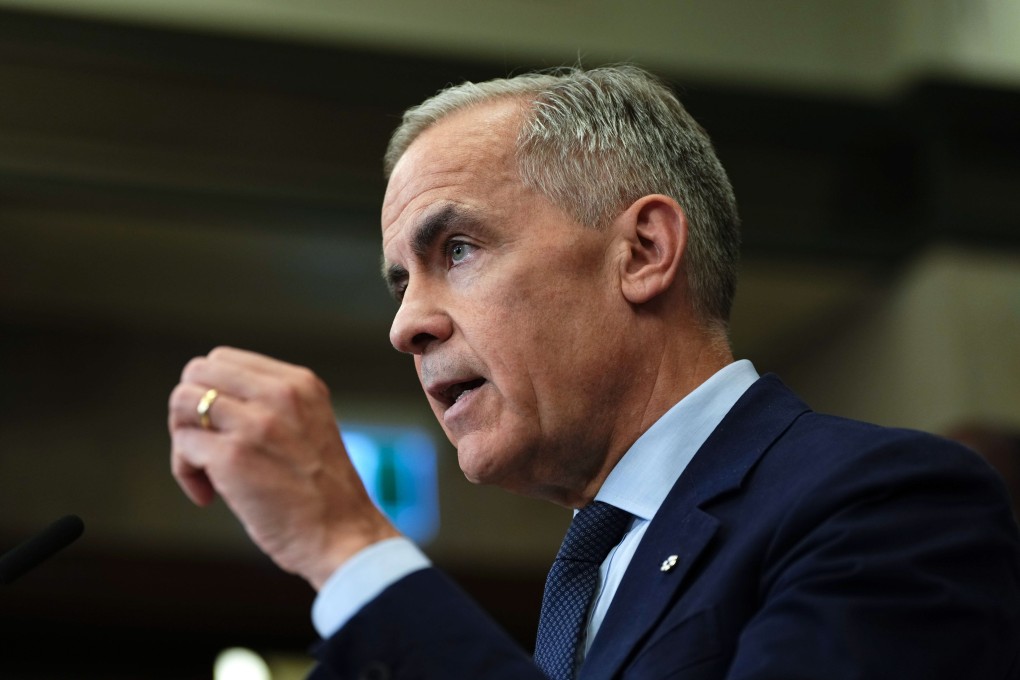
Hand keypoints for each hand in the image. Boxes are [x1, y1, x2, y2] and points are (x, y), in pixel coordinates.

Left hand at [168, 347, 399, 588]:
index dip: (213, 394)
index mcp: (300, 383)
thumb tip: (210, 400)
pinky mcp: (233, 457)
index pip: (225, 359)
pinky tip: (210, 496)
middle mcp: (279, 394)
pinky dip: (186, 472)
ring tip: (205, 471)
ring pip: (182, 402)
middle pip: (197, 372)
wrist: (343, 536)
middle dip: (190, 410)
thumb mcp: (310, 425)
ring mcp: (255, 423)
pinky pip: (183, 445)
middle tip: (205, 447)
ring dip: (183, 439)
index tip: (225, 429)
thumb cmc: (323, 494)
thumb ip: (271, 405)